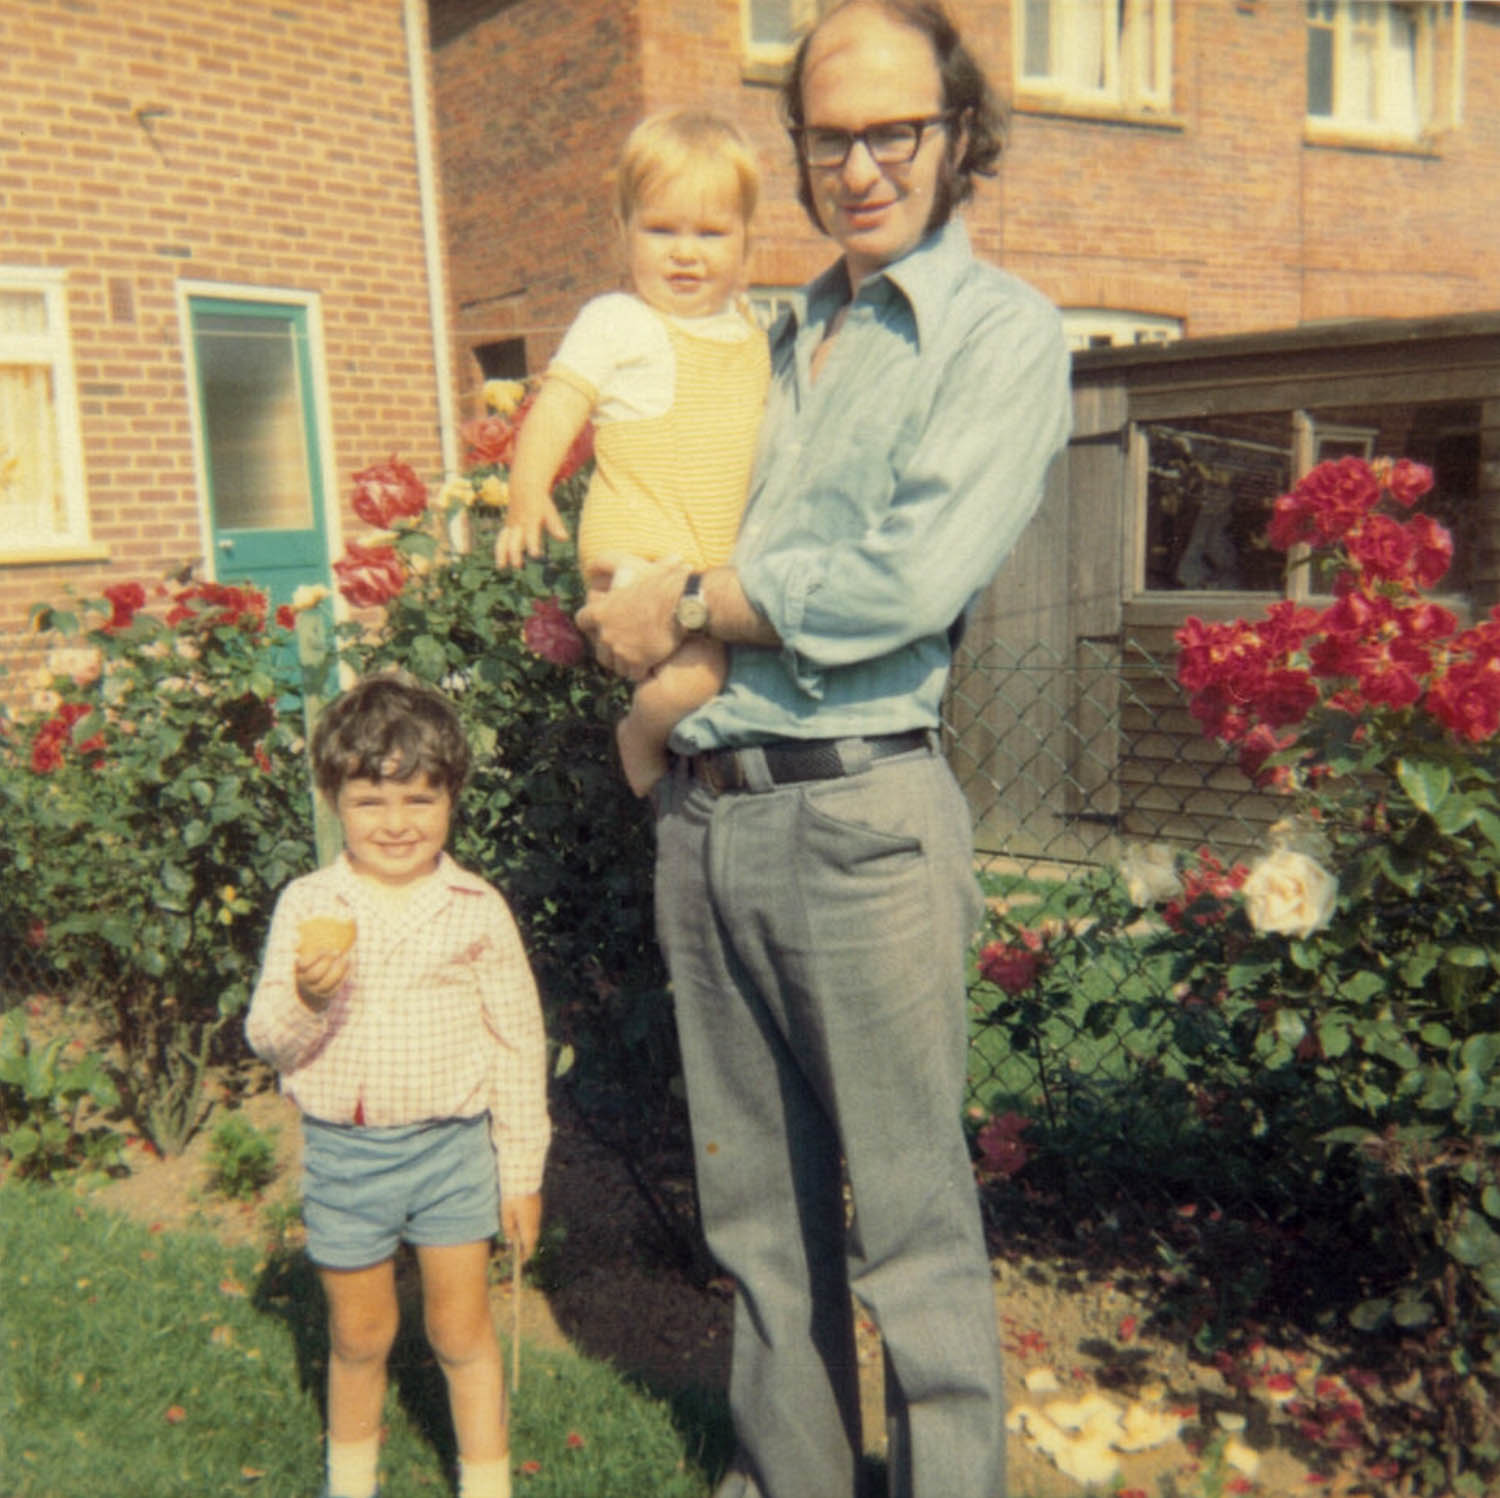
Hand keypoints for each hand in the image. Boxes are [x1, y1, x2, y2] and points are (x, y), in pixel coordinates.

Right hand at [294, 950, 348, 1010]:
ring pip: (326, 983)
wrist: (312, 990)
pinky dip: (344, 976)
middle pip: (314, 975)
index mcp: (299, 971)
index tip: (326, 949)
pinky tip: (350, 965)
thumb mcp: (305, 957)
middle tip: (338, 951)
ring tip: (347, 957)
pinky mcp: (326, 995)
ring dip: (338, 970)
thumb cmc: (311, 965)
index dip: (315, 957)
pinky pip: (335, 988)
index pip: (304, 965)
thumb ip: (301, 948)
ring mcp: (315, 990)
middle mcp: (305, 982)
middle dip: (327, 962)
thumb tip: (297, 940)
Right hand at [494, 500, 568, 570]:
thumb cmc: (541, 504)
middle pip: (514, 540)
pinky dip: (499, 551)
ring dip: (501, 553)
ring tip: (501, 568)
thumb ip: (555, 525)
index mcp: (530, 520)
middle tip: (517, 566)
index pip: (531, 535)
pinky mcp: (506, 528)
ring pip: (503, 540)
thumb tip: (565, 538)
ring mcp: (510, 526)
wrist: (524, 490)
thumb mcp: (549, 512)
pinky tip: (501, 565)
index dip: (533, 545)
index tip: (535, 555)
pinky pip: (501, 540)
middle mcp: (519, 524)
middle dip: (514, 553)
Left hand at [501, 1192, 542, 1262]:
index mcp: (528, 1226)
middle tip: (518, 1250)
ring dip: (528, 1235)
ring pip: (534, 1230)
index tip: (521, 1260)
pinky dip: (529, 1226)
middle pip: (533, 1239)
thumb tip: (511, 1240)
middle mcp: (535, 1222)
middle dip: (527, 1246)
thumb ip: (508, 1229)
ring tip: (518, 1236)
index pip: (529, 1247)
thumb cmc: (513, 1198)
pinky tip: (521, 1222)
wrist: (524, 1180)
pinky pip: (535, 1221)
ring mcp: (538, 1214)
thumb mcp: (506, 1214)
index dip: (526, 1255)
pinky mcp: (538, 1207)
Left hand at [575, 559, 687, 680]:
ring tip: (638, 660)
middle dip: (610, 652)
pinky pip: (634, 674)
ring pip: (616, 666)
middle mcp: (605, 633)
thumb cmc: (663, 584)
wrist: (679, 604)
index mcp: (601, 610)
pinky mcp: (637, 662)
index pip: (581, 621)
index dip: (591, 626)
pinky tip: (649, 666)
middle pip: (599, 652)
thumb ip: (624, 564)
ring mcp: (619, 649)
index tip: (601, 627)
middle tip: (624, 648)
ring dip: (626, 664)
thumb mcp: (639, 569)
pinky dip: (641, 671)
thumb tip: (638, 559)